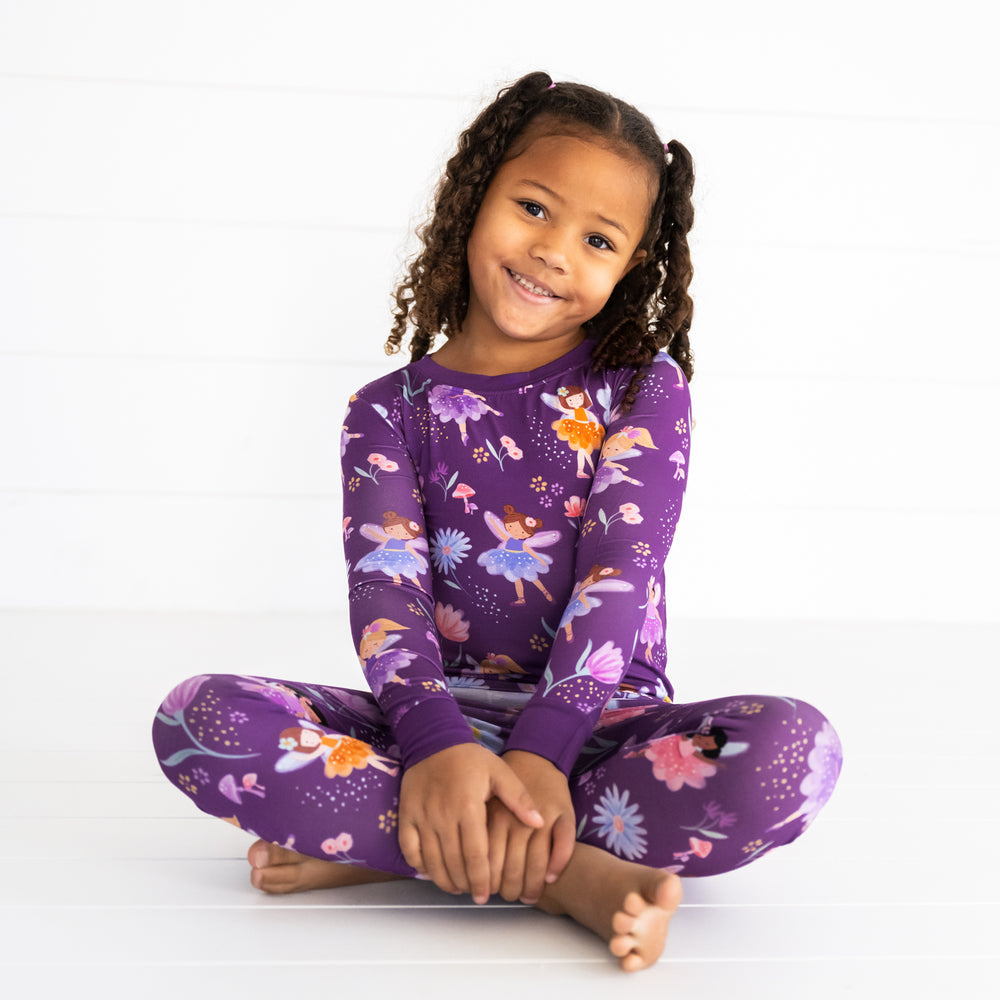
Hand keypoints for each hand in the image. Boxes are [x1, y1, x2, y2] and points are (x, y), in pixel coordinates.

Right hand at [398, 743, 542, 903]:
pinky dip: (421, 866)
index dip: (481, 879)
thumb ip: (519, 798)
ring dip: (444, 880)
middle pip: (453, 863)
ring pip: (431, 861)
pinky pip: (410, 850)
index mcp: (468, 807)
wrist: (434, 741)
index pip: (475, 855)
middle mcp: (442, 815)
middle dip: (465, 884)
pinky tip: (434, 872)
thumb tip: (539, 823)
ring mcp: (421, 817)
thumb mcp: (500, 772)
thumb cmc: (470, 759)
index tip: (485, 895)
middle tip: (474, 894)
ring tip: (457, 888)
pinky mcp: (406, 815)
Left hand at [487, 750, 575, 904]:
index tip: (490, 892)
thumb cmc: (504, 786)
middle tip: (510, 897)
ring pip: (538, 863)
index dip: (490, 883)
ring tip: (528, 895)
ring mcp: (543, 818)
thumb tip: (467, 873)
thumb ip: (478, 835)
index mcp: (494, 818)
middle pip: (513, 868)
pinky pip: (563, 847)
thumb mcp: (484, 806)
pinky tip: (550, 878)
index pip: (489, 863)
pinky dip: (557, 866)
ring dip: (533, 886)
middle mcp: (518, 819)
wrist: (533, 757)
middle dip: (510, 890)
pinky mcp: (564, 814)